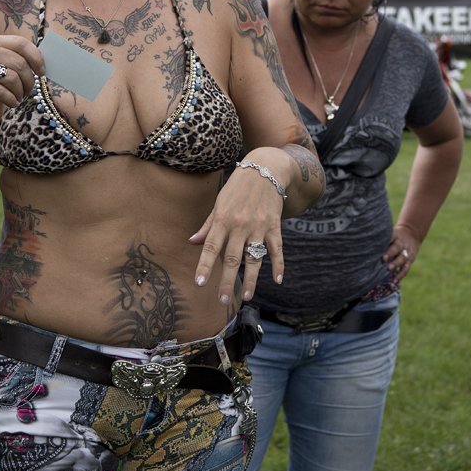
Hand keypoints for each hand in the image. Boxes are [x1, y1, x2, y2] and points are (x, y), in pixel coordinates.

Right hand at [0, 34, 44, 119]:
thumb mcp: (1, 66)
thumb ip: (17, 60)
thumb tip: (43, 65)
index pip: (21, 43)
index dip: (36, 58)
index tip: (42, 72)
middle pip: (19, 63)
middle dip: (29, 80)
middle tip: (29, 91)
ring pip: (12, 78)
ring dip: (20, 92)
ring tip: (18, 97)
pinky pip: (1, 92)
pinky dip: (11, 100)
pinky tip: (12, 103)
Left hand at [190, 153, 286, 306]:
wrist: (266, 168)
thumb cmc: (238, 187)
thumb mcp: (219, 202)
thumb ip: (208, 225)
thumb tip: (192, 242)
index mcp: (223, 219)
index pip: (211, 246)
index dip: (205, 265)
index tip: (200, 283)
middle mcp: (240, 224)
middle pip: (232, 258)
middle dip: (227, 281)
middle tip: (222, 301)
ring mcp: (258, 226)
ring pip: (254, 257)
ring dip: (252, 279)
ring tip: (248, 297)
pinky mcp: (274, 225)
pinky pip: (277, 248)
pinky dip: (278, 264)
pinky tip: (277, 280)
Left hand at [381, 223, 420, 283]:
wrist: (412, 234)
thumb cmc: (395, 237)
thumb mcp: (390, 233)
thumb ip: (381, 240)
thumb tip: (363, 246)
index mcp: (395, 236)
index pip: (390, 236)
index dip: (385, 240)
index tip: (377, 245)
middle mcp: (401, 243)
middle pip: (397, 247)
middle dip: (390, 253)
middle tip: (383, 259)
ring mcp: (406, 252)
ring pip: (402, 257)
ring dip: (395, 264)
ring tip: (388, 269)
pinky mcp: (410, 260)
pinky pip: (406, 268)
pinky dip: (401, 275)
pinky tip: (395, 281)